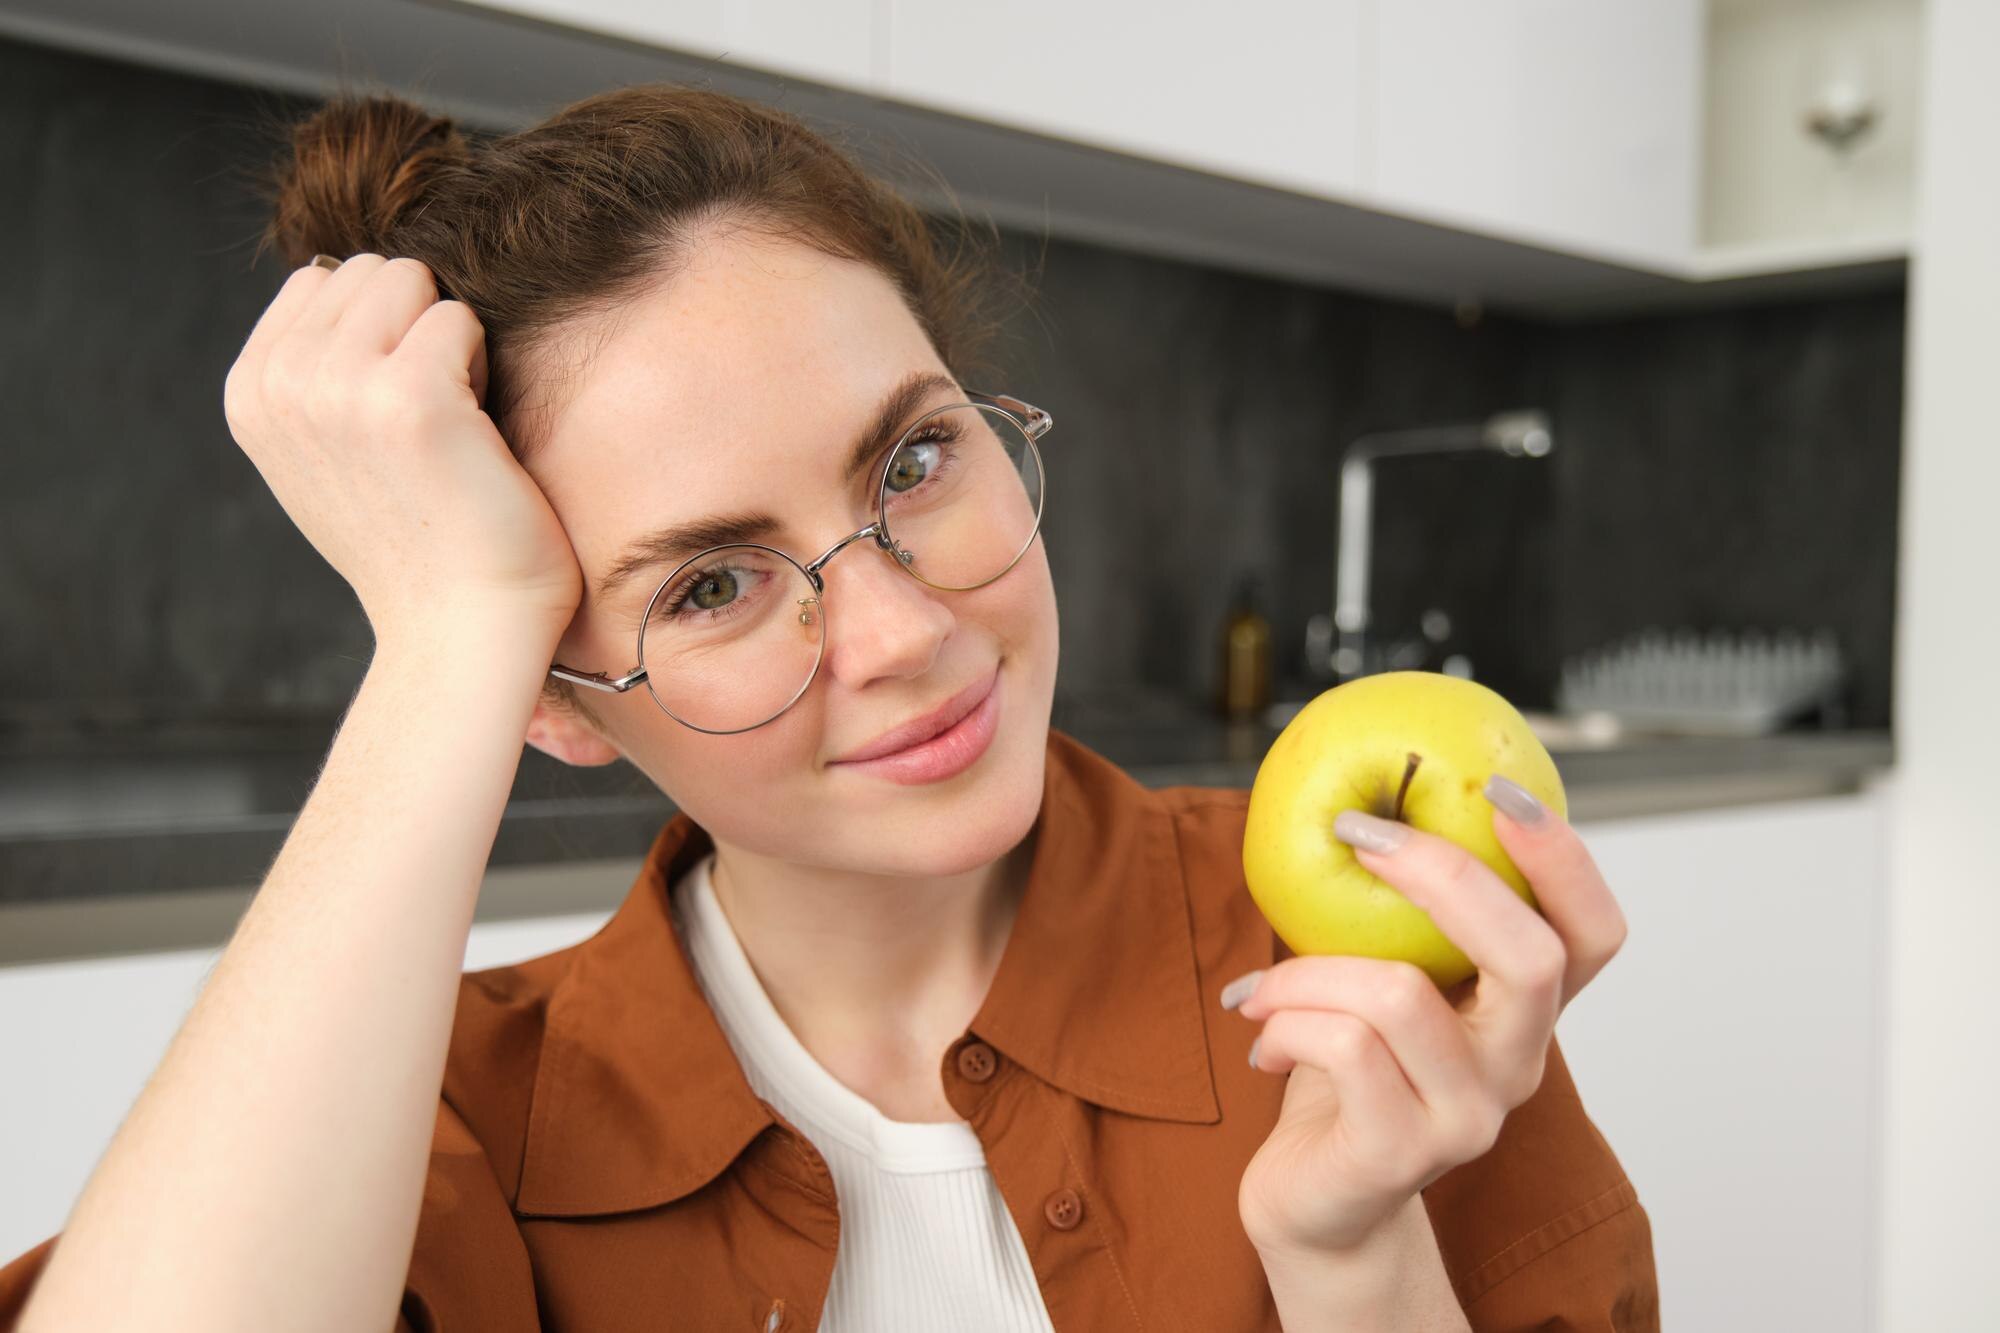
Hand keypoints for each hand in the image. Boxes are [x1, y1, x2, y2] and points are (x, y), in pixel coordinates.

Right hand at [222, 254, 583, 639]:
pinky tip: (476, 435)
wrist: (460, 624)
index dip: (379, 332)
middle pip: (369, 271)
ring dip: (449, 340)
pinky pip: (460, 319)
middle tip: (430, 419)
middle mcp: (280, 384)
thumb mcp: (323, 450)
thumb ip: (312, 368)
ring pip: (413, 282)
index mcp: (249, 392)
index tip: (392, 414)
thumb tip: (332, 273)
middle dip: (414, 325)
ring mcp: (338, 386)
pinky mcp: (410, 395)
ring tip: (451, 423)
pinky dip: (484, 366)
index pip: (321, 279)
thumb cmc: (417, 538)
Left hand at [1225, 777, 1628, 1259]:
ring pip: (1398, 995)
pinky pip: (1343, 1048)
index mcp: (1521, 1014)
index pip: (1593, 935)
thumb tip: (1362, 797)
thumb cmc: (1345, 1078)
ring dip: (1306, 969)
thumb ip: (1398, 917)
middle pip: (1529, 957)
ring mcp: (1468, 1117)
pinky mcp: (1402, 1152)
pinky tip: (1264, 1038)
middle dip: (1440, 875)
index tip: (1500, 789)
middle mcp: (1516, 1067)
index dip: (1564, 859)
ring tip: (1266, 989)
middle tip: (1355, 834)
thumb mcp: (1381, 982)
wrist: (1313, 1203)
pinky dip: (1286, 1020)